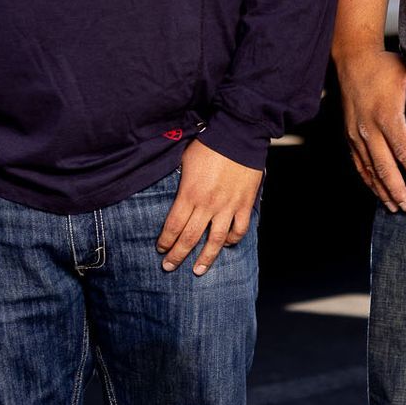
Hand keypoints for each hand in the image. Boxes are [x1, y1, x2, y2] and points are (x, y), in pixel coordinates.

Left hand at [156, 140, 262, 275]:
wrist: (238, 135)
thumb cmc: (209, 145)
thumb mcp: (184, 161)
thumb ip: (178, 182)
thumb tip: (172, 193)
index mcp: (189, 194)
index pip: (173, 226)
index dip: (165, 241)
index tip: (160, 249)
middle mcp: (207, 204)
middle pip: (189, 238)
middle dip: (177, 255)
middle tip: (169, 267)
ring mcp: (228, 206)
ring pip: (215, 240)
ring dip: (205, 258)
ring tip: (198, 270)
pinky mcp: (244, 204)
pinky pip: (239, 229)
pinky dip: (232, 239)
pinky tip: (226, 244)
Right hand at [337, 48, 405, 211]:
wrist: (352, 59)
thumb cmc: (384, 65)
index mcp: (386, 114)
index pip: (403, 149)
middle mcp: (369, 128)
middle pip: (384, 166)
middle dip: (398, 189)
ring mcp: (357, 134)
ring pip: (370, 169)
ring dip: (382, 190)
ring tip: (395, 207)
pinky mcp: (349, 135)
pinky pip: (359, 164)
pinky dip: (368, 180)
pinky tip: (377, 192)